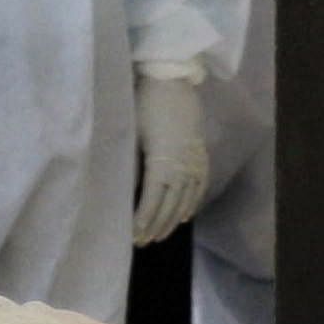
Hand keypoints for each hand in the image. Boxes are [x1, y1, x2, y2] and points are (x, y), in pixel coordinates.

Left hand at [131, 65, 209, 242]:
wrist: (172, 81)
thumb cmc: (144, 105)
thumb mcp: (130, 134)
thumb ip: (130, 164)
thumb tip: (121, 192)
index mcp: (163, 162)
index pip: (153, 200)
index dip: (144, 220)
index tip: (134, 236)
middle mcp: (183, 166)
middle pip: (170, 205)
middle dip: (156, 226)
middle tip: (143, 242)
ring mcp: (195, 162)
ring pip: (185, 200)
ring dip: (172, 220)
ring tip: (159, 236)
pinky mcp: (201, 156)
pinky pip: (199, 187)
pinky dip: (191, 204)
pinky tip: (184, 216)